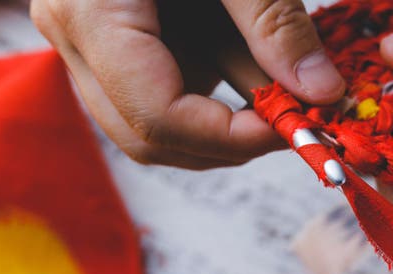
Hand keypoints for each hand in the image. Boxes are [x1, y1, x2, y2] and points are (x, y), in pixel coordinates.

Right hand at [29, 0, 345, 168]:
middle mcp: (71, 39)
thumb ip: (275, 23)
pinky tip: (237, 55)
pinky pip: (151, 90)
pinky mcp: (103, 39)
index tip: (295, 125)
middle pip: (146, 136)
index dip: (232, 138)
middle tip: (287, 117)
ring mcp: (82, 42)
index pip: (157, 118)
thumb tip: (321, 93)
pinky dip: (204, 87)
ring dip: (217, 116)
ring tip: (269, 77)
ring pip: (148, 122)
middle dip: (225, 140)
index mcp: (89, 13)